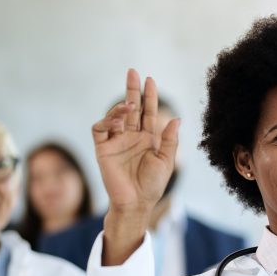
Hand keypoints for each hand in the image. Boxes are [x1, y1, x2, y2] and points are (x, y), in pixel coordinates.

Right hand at [92, 69, 179, 215]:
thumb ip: (170, 140)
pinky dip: (107, 120)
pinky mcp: (103, 148)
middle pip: (131, 108)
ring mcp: (116, 141)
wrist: (136, 202)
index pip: (148, 112)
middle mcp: (131, 137)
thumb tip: (176, 118)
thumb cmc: (152, 184)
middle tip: (133, 72)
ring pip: (115, 115)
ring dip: (122, 106)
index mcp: (148, 139)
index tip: (150, 80)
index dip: (149, 97)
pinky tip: (118, 120)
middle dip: (132, 90)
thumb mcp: (166, 161)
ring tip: (130, 104)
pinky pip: (100, 128)